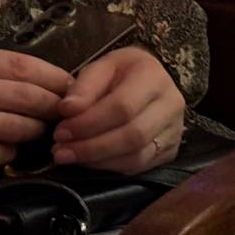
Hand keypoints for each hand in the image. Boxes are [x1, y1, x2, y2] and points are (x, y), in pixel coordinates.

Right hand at [0, 22, 73, 166]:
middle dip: (53, 106)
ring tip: (41, 132)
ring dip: (33, 132)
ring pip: (13, 129)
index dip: (52, 76)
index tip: (68, 83)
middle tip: (66, 111)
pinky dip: (5, 153)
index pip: (22, 65)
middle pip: (27, 98)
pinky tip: (8, 150)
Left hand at [51, 45, 184, 173]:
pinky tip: (87, 161)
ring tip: (68, 156)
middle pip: (132, 135)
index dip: (89, 123)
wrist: (149, 80)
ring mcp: (174, 131)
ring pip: (137, 156)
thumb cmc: (121, 72)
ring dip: (97, 160)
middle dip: (91, 147)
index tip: (61, 131)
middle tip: (60, 150)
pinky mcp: (170, 151)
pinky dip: (109, 167)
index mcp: (154, 77)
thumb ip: (84, 87)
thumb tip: (67, 111)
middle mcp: (171, 105)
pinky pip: (139, 166)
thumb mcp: (101, 67)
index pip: (123, 107)